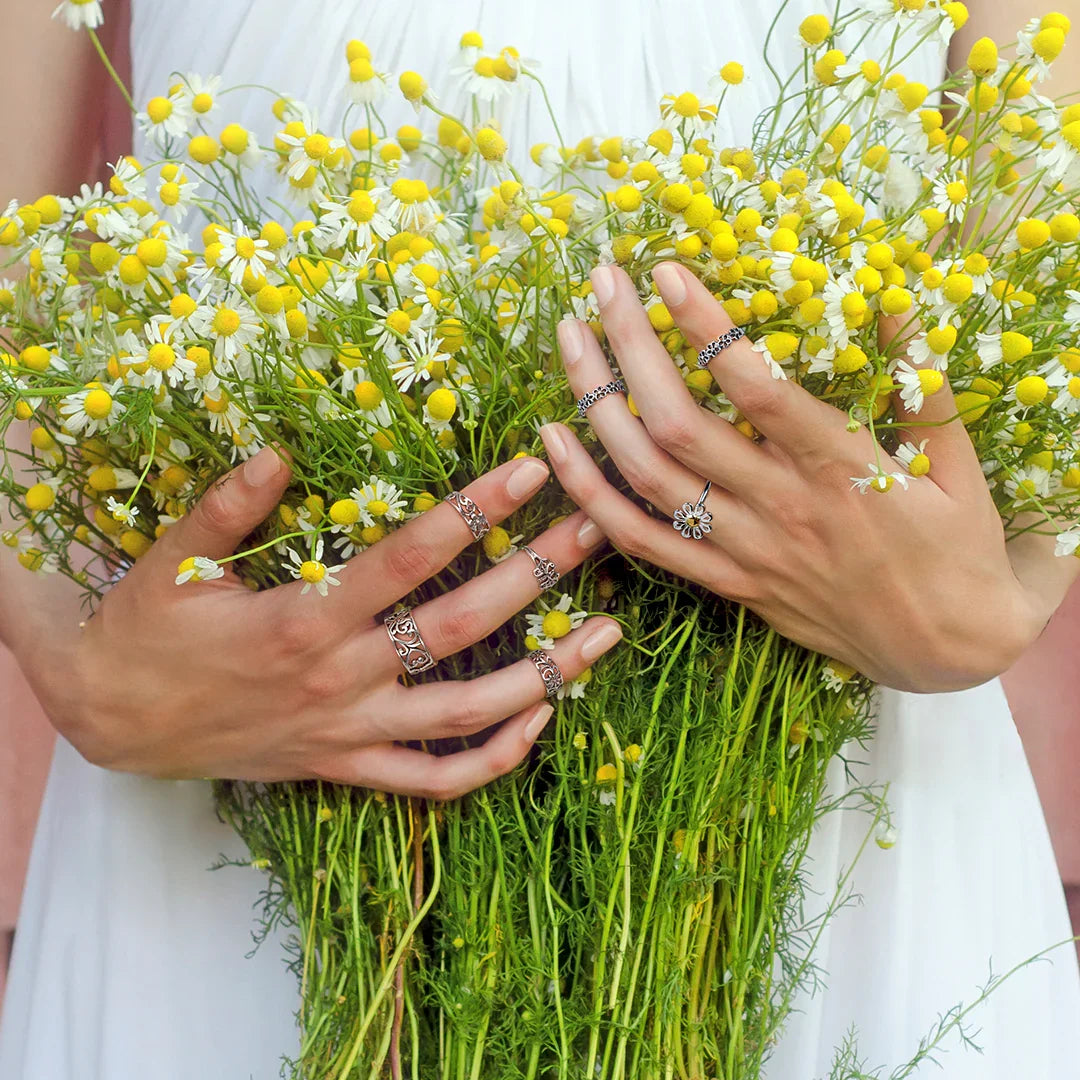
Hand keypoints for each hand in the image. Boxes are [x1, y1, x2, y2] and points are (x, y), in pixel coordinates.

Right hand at [39, 449, 620, 796]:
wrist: (113, 723)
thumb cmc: (146, 633)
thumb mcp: (172, 562)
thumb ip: (227, 505)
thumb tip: (277, 450)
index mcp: (301, 619)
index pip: (407, 559)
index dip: (472, 512)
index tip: (530, 468)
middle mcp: (339, 678)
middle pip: (458, 628)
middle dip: (535, 576)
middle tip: (598, 530)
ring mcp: (350, 731)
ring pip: (467, 715)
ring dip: (545, 677)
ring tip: (608, 638)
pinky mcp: (347, 767)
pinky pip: (432, 781)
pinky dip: (489, 763)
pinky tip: (538, 727)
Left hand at [539, 261, 1046, 693]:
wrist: (948, 652)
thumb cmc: (955, 548)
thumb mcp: (956, 462)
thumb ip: (919, 382)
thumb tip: (889, 299)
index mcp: (841, 470)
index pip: (758, 389)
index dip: (706, 327)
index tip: (666, 271)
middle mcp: (781, 510)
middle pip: (679, 427)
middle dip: (630, 350)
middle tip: (601, 284)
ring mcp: (745, 552)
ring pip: (648, 480)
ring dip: (597, 409)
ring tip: (568, 342)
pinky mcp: (726, 584)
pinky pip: (642, 542)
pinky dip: (592, 497)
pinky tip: (556, 447)